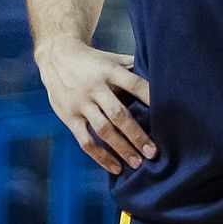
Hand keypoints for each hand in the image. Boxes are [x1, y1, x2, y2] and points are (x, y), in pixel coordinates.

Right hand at [35, 40, 155, 173]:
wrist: (56, 56)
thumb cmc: (91, 60)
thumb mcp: (110, 58)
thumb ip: (132, 67)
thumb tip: (159, 75)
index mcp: (108, 71)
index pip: (133, 84)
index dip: (149, 97)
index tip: (166, 115)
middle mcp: (94, 88)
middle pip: (118, 114)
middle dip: (137, 135)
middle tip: (153, 152)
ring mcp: (81, 104)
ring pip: (103, 130)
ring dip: (122, 148)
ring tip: (138, 163)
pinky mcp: (69, 117)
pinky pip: (85, 141)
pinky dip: (101, 157)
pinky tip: (115, 167)